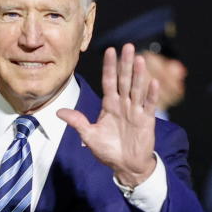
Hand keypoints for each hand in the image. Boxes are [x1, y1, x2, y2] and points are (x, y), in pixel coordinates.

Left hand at [58, 43, 158, 187]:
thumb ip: (77, 121)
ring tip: (140, 59)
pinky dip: (151, 94)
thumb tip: (58, 111)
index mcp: (109, 105)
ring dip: (139, 74)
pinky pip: (148, 105)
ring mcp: (135, 111)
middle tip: (128, 46)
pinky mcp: (146, 120)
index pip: (109, 81)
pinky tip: (153, 82)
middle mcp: (123, 105)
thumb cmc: (108, 150)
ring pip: (137, 89)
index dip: (109, 67)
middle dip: (126, 64)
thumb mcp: (89, 135)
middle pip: (124, 80)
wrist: (125, 165)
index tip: (109, 50)